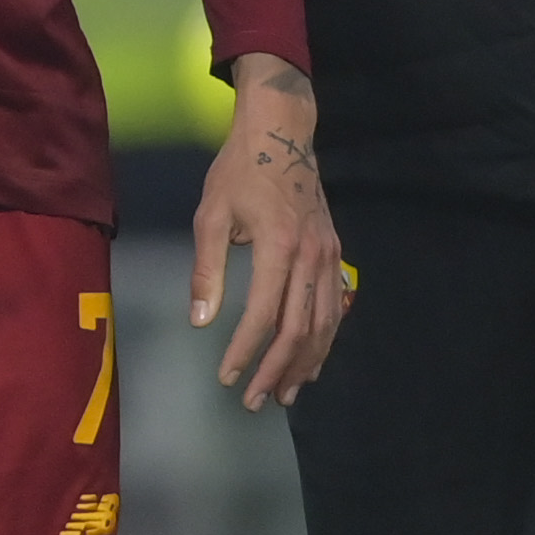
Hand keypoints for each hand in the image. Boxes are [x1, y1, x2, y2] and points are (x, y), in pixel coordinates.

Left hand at [190, 55, 346, 412]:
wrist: (282, 134)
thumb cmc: (239, 171)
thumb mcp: (211, 215)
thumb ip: (208, 270)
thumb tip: (200, 321)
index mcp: (277, 246)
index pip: (262, 314)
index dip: (244, 351)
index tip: (226, 376)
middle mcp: (310, 257)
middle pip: (299, 329)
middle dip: (275, 370)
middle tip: (253, 401)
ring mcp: (329, 257)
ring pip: (324, 325)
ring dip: (303, 364)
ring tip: (283, 394)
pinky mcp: (335, 254)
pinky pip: (334, 308)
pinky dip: (323, 342)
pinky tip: (310, 363)